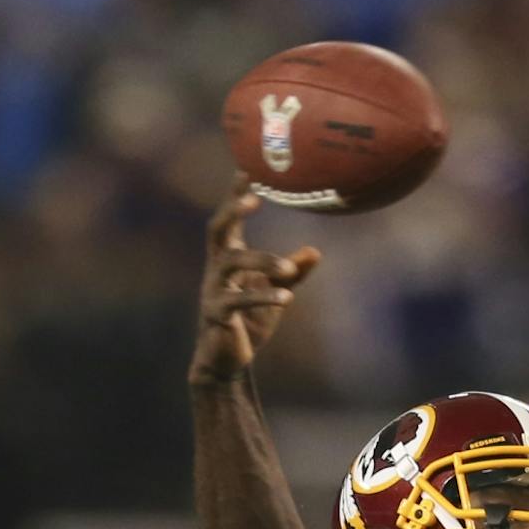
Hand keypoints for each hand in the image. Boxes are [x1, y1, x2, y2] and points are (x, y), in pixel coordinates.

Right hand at [189, 174, 321, 384]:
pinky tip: (287, 298)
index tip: (246, 170)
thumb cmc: (250, 321)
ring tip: (288, 268)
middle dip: (232, 211)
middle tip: (253, 198)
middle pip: (216, 230)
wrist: (229, 359)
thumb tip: (315, 250)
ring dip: (261, 261)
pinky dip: (263, 297)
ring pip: (230, 263)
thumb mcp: (274, 292)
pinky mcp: (216, 314)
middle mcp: (216, 268)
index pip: (228, 220)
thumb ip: (292, 271)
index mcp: (227, 258)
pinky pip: (238, 301)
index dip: (235, 195)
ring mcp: (213, 290)